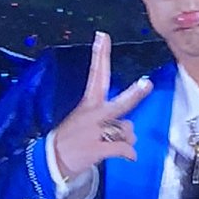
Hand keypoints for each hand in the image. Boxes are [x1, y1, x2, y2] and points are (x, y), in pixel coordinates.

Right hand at [51, 32, 152, 177]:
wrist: (51, 161)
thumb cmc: (71, 139)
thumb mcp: (83, 120)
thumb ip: (109, 118)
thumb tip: (131, 128)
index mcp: (88, 104)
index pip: (96, 75)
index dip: (100, 55)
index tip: (103, 36)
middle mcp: (94, 115)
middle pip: (120, 103)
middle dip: (135, 94)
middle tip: (146, 84)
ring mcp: (96, 132)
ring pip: (128, 130)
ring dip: (126, 139)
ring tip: (111, 144)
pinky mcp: (98, 148)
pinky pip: (124, 149)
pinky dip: (128, 154)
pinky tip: (126, 156)